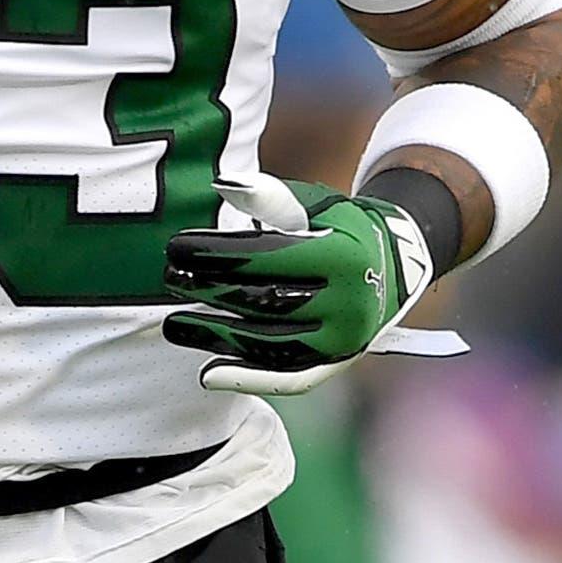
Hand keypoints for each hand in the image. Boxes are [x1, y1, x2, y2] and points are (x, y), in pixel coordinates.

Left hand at [162, 171, 440, 394]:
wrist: (393, 267)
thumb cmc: (339, 226)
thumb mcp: (314, 204)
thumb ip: (270, 197)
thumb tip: (221, 185)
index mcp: (342, 255)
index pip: (266, 257)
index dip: (215, 253)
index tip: (175, 247)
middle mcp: (348, 302)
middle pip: (264, 300)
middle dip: (208, 291)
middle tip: (168, 278)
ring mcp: (343, 339)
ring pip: (270, 343)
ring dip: (216, 337)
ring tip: (173, 325)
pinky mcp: (336, 363)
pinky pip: (288, 377)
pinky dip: (248, 377)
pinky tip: (208, 373)